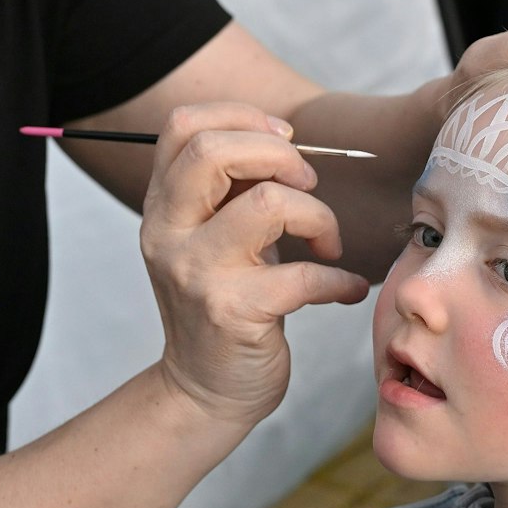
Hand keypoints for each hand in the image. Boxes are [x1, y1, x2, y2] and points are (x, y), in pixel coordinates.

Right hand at [140, 103, 369, 425]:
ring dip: (318, 216)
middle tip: (307, 186)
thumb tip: (282, 139)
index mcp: (162, 207)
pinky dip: (340, 279)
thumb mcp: (209, 238)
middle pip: (213, 151)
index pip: (181, 127)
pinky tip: (345, 289)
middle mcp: (168, 234)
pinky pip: (306, 274)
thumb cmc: (223, 303)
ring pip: (269, 202)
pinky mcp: (234, 312)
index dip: (240, 117)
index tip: (283, 140)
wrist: (204, 391)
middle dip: (281, 155)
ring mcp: (197, 273)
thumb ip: (230, 189)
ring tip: (327, 242)